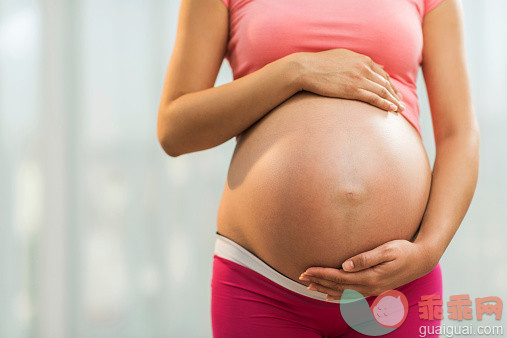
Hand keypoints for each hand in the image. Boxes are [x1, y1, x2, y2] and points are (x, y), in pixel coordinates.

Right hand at [293, 49, 404, 112]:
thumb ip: (357, 60)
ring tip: (400, 110)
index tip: (394, 93)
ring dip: (393, 101)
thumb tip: (370, 64)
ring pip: (382, 91)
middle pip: (385, 83)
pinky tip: (392, 109)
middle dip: (395, 94)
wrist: (306, 69)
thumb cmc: (320, 63)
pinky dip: (385, 104)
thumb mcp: (342, 56)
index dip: (390, 84)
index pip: (381, 73)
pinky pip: (374, 98)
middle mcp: (364, 67)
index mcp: (362, 59)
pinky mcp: (352, 89)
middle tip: (401, 104)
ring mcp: (359, 78)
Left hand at [299, 240, 437, 300]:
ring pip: (343, 292)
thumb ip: (366, 258)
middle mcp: (370, 286)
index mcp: (370, 276)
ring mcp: (372, 290)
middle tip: (301, 276)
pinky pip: (352, 295)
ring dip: (325, 289)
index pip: (339, 276)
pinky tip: (329, 296)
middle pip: (338, 286)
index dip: (321, 273)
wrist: (423, 260)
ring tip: (309, 286)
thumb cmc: (405, 250)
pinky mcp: (374, 288)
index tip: (307, 270)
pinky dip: (338, 296)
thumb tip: (346, 264)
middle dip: (319, 281)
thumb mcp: (387, 250)